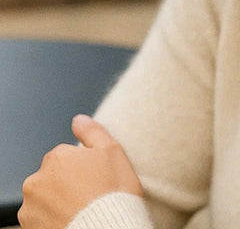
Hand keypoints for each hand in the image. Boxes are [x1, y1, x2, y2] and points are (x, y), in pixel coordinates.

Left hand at [18, 114, 142, 228]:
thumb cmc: (112, 191)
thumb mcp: (112, 151)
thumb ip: (92, 131)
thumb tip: (78, 119)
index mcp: (56, 157)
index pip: (66, 156)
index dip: (83, 167)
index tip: (95, 177)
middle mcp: (37, 180)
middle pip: (53, 177)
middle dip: (67, 183)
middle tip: (89, 194)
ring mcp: (30, 207)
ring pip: (45, 199)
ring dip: (57, 202)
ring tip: (80, 210)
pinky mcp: (29, 228)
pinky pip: (41, 219)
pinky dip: (52, 219)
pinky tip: (71, 220)